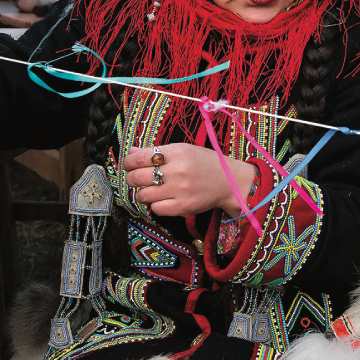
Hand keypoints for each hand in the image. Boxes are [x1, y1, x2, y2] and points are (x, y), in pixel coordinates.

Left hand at [123, 145, 257, 216]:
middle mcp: (179, 170)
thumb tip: (131, 151)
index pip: (140, 157)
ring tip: (150, 190)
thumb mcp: (184, 150)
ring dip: (142, 193)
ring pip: (144, 195)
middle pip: (137, 176)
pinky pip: (156, 209)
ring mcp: (181, 190)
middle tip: (136, 178)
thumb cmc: (205, 163)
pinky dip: (155, 205)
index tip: (128, 164)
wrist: (231, 181)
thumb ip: (158, 151)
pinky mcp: (184, 207)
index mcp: (178, 152)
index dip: (128, 161)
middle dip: (131, 178)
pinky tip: (162, 200)